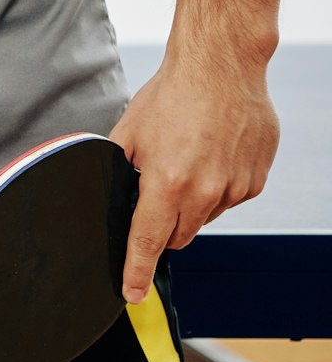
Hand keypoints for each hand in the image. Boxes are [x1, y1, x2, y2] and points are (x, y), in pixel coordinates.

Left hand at [107, 45, 278, 302]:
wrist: (221, 68)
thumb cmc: (171, 94)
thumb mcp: (128, 131)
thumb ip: (118, 168)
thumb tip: (108, 191)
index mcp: (165, 184)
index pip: (146, 243)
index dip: (135, 272)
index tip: (130, 294)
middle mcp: (203, 194)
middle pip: (176, 236)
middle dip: (161, 228)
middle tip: (155, 195)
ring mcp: (233, 190)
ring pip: (203, 219)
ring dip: (190, 205)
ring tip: (185, 161)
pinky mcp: (254, 182)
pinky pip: (228, 200)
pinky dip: (216, 189)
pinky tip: (209, 156)